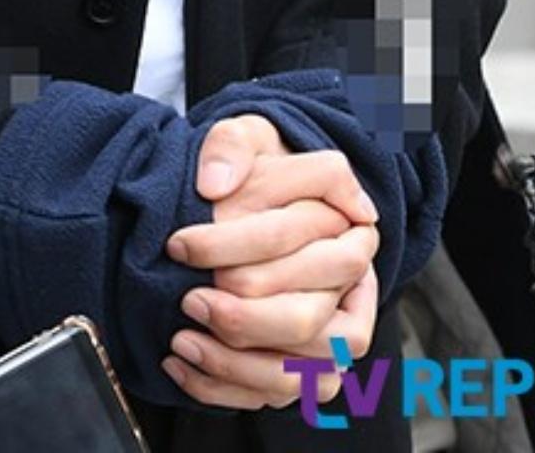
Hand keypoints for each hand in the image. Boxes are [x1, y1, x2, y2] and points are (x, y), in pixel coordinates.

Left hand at [163, 116, 378, 408]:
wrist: (246, 207)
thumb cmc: (254, 172)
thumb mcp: (243, 137)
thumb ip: (231, 145)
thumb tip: (216, 185)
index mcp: (350, 230)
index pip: (302, 245)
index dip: (236, 245)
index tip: (181, 244)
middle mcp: (353, 289)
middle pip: (307, 320)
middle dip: (242, 317)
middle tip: (189, 298)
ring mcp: (335, 338)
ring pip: (300, 374)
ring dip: (235, 364)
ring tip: (183, 340)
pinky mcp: (309, 372)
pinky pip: (277, 397)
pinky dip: (227, 390)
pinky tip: (184, 366)